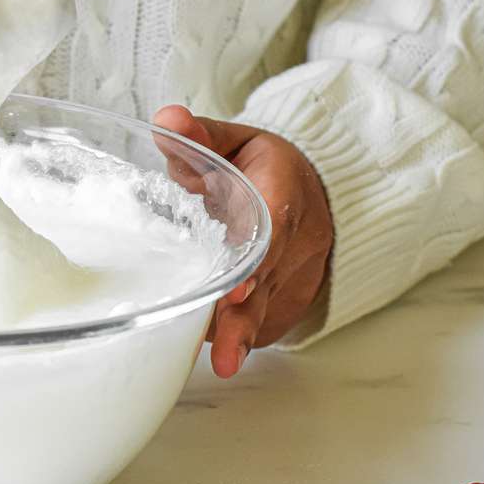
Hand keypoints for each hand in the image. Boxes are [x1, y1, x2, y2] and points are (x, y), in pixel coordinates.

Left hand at [153, 105, 332, 378]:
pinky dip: (244, 335)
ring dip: (243, 336)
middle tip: (224, 355)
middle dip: (245, 319)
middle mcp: (297, 241)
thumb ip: (198, 134)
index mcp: (282, 194)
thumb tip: (166, 119)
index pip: (272, 230)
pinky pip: (268, 322)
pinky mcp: (290, 299)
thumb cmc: (262, 167)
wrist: (317, 189)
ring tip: (221, 364)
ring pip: (270, 310)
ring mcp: (298, 274)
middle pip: (270, 283)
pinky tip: (218, 350)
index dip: (257, 262)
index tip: (238, 289)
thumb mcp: (234, 140)